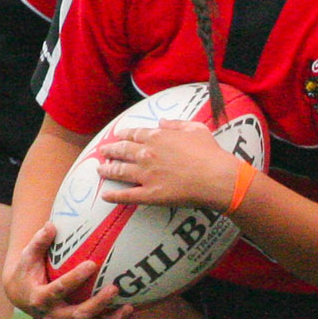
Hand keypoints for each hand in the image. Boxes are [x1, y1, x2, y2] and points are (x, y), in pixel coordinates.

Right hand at [2, 221, 132, 318]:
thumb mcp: (28, 257)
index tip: (91, 264)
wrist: (22, 297)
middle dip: (97, 303)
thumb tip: (51, 224)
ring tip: (129, 308)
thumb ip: (39, 242)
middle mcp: (53, 315)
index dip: (74, 279)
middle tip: (114, 288)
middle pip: (77, 314)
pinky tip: (131, 311)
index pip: (58, 290)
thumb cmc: (27, 272)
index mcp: (40, 298)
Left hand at [97, 120, 239, 210]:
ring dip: (107, 170)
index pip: (134, 134)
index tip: (118, 136)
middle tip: (103, 152)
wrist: (217, 178)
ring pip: (119, 171)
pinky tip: (105, 196)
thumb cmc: (210, 153)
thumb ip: (176, 123)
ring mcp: (146, 175)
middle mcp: (146, 154)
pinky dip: (114, 196)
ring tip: (100, 170)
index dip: (124, 135)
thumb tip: (161, 121)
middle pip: (122, 150)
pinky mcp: (149, 194)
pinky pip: (127, 196)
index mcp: (157, 137)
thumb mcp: (196, 129)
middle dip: (110, 150)